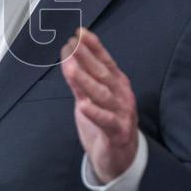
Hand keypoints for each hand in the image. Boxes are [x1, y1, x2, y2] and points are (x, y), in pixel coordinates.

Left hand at [61, 27, 137, 183]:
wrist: (121, 157)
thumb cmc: (106, 123)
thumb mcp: (91, 98)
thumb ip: (81, 81)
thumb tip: (68, 59)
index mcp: (117, 84)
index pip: (105, 61)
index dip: (94, 47)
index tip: (80, 32)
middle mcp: (122, 95)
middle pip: (102, 74)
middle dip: (86, 57)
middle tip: (72, 43)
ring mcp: (122, 114)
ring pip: (103, 95)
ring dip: (86, 81)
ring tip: (71, 69)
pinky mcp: (118, 133)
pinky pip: (107, 122)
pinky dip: (96, 113)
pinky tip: (84, 106)